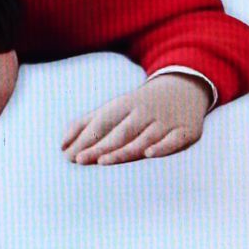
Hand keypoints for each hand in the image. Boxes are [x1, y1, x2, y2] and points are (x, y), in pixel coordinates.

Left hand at [61, 74, 209, 165]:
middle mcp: (145, 112)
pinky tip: (149, 153)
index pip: (104, 123)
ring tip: (104, 160)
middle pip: (121, 131)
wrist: (185, 88)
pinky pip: (174, 140)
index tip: (71, 155)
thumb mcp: (113, 109)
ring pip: (144, 137)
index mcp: (125, 105)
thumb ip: (86, 125)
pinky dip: (163, 146)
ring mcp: (167, 122)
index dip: (87, 138)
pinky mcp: (186, 131)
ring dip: (125, 149)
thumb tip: (62, 145)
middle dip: (101, 146)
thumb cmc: (140, 106)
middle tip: (80, 160)